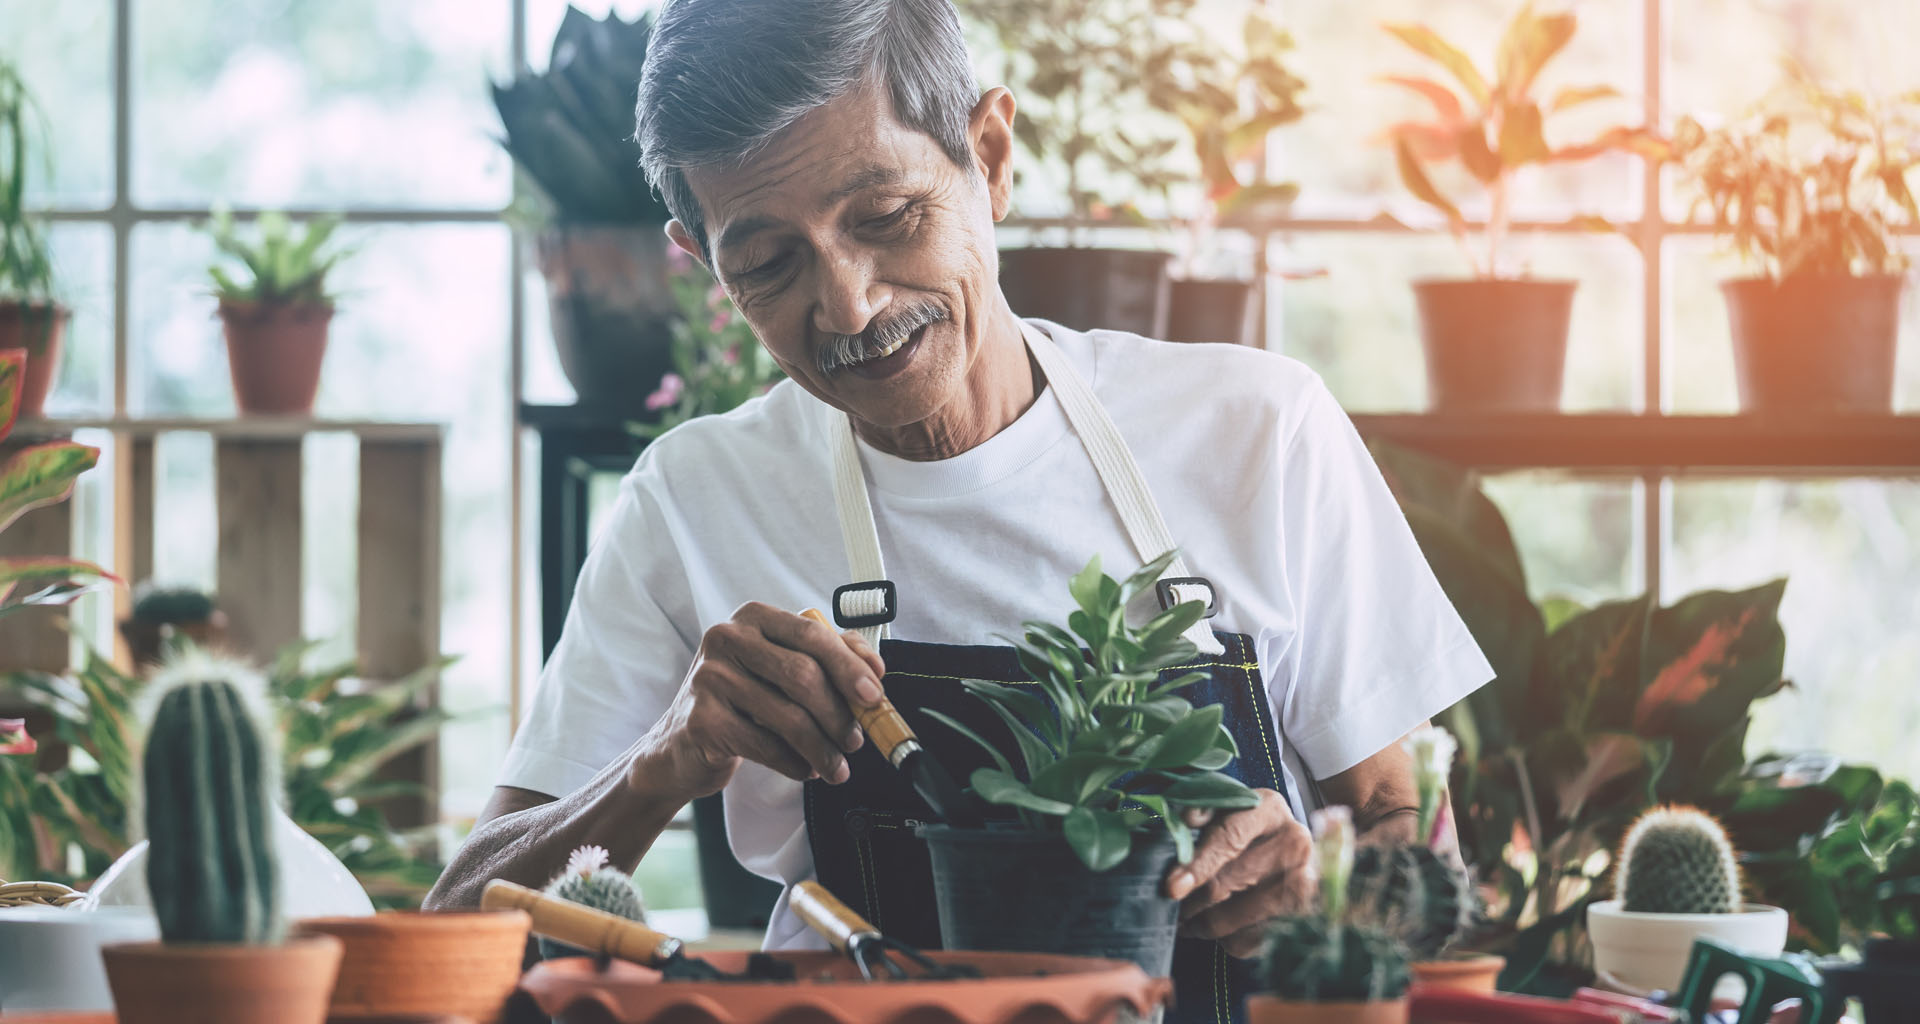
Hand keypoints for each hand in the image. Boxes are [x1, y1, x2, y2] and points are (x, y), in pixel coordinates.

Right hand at [635, 603, 886, 798]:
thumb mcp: (780, 669)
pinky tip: (804, 769)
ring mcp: (710, 677)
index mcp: (753, 618)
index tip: (875, 695)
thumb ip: (827, 658)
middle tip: (857, 741)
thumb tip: (874, 666)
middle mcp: (727, 638)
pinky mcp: (702, 718)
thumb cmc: (740, 702)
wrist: (681, 745)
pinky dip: (794, 763)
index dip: (850, 666)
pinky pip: (766, 745)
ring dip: (822, 748)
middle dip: (840, 714)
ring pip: (789, 716)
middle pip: (803, 675)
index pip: (812, 634)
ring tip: (836, 765)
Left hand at [1164, 788, 1313, 957]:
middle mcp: (1294, 846)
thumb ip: (1202, 809)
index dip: (1197, 865)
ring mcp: (1303, 885)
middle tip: (1166, 906)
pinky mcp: (1300, 919)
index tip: (1172, 888)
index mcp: (1269, 810)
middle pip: (1224, 885)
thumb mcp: (1225, 808)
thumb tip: (1188, 819)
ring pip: (1228, 919)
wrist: (1287, 852)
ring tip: (1185, 918)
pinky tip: (1217, 925)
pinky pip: (1244, 941)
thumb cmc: (1244, 829)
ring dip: (1197, 924)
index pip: (1228, 839)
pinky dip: (1221, 938)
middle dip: (1186, 901)